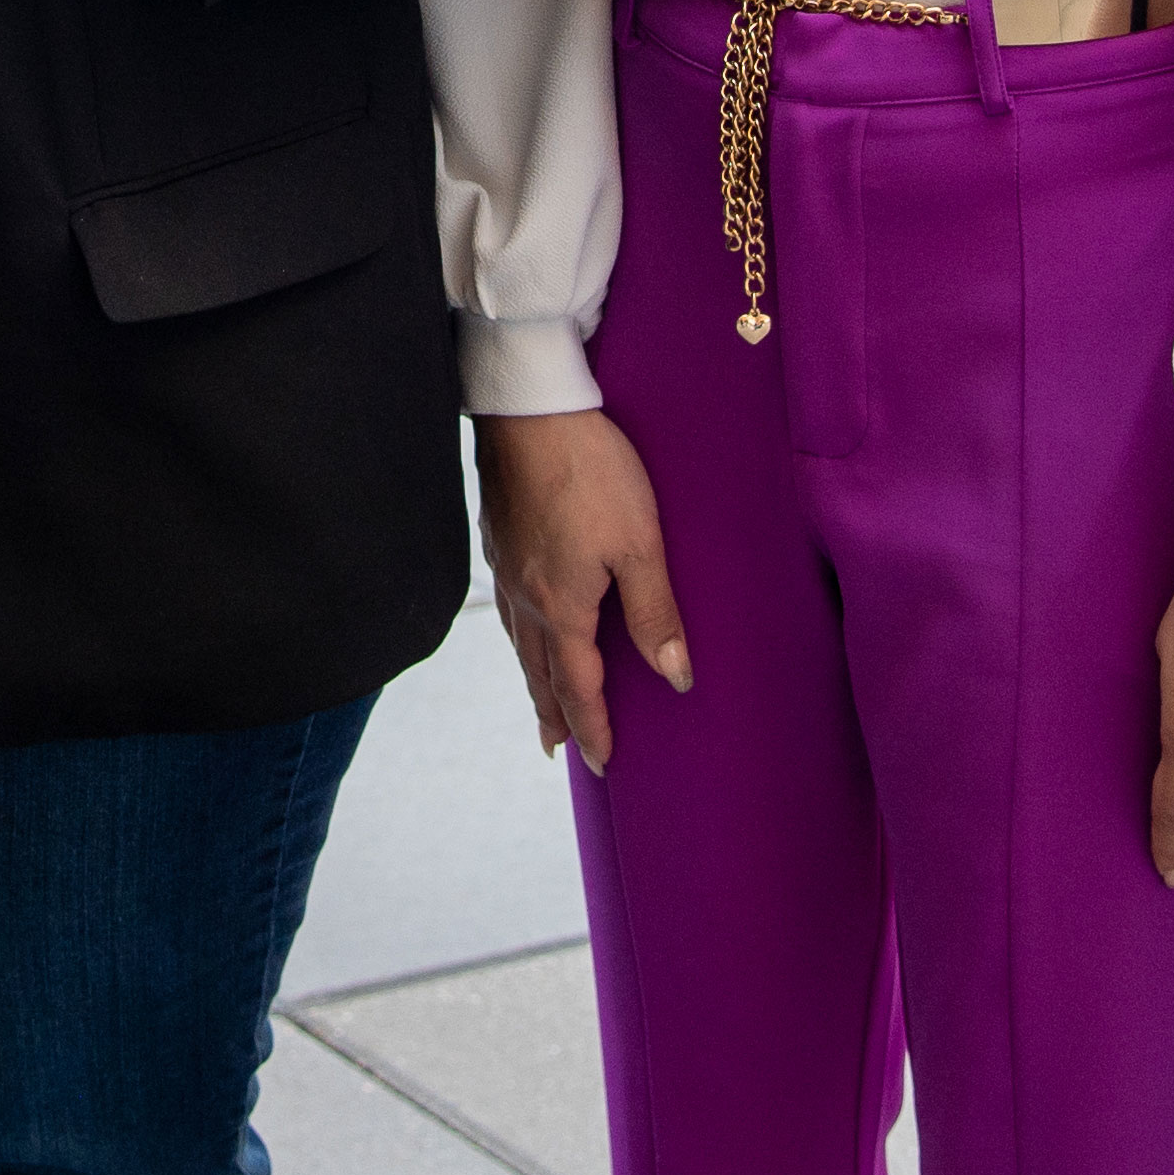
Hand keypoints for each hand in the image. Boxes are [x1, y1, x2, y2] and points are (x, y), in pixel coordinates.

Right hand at [476, 408, 690, 775]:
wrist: (530, 409)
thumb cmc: (591, 470)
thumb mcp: (639, 542)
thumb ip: (655, 613)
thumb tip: (675, 679)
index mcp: (562, 607)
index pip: (579, 686)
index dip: (594, 728)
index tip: (604, 765)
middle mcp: (527, 598)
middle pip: (541, 674)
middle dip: (555, 715)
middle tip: (561, 749)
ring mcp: (507, 568)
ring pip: (521, 644)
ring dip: (535, 681)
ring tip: (542, 705)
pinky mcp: (498, 538)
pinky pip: (509, 609)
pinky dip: (521, 639)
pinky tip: (525, 627)